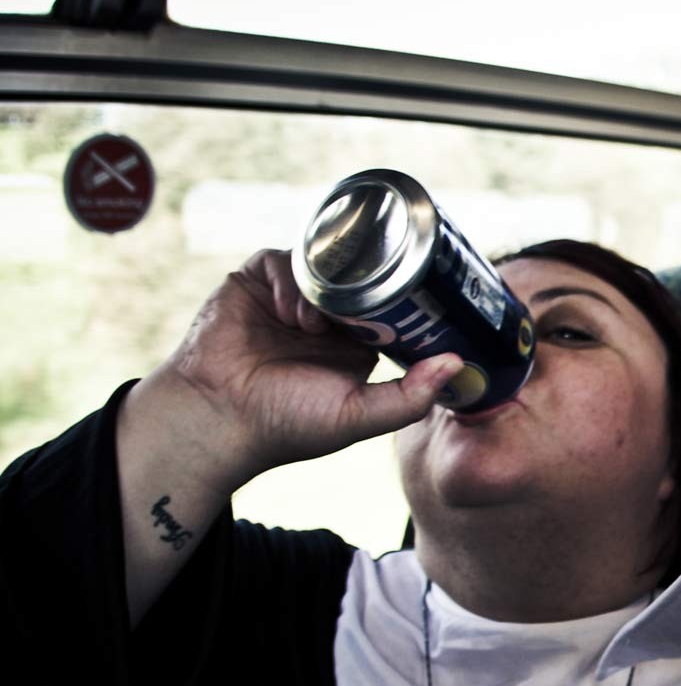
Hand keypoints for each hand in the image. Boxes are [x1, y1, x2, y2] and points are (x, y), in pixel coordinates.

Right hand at [157, 249, 461, 490]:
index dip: (404, 302)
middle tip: (369, 302)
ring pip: (322, 268)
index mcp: (355, 345)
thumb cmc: (287, 424)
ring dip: (325, 289)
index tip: (418, 301)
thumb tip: (456, 363)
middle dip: (367, 287)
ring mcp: (289, 299)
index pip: (389, 309)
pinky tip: (290, 314)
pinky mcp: (254, 284)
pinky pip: (281, 261)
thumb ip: (410, 397)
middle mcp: (325, 319)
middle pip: (359, 280)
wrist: (218, 416)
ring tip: (315, 324)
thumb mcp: (359, 416)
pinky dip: (289, 281)